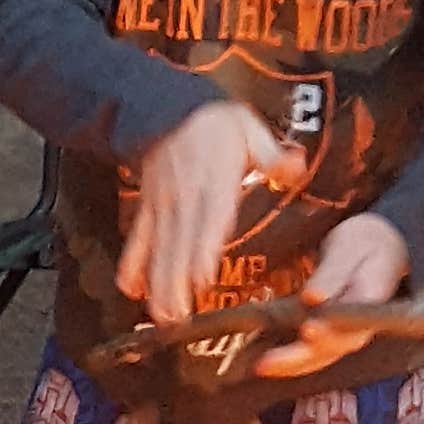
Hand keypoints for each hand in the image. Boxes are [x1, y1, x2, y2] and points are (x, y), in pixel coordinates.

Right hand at [119, 100, 295, 325]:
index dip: (203, 249)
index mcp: (214, 180)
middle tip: (176, 317)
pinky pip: (139, 237)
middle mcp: (186, 196)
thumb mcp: (249, 128)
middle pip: (180, 244)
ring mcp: (164, 203)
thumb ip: (271, 154)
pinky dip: (132, 262)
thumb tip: (295, 167)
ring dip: (157, 283)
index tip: (201, 279)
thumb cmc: (216, 122)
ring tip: (159, 314)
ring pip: (159, 248)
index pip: (209, 219)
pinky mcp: (149, 205)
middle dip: (176, 283)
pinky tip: (129, 288)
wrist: (169, 105)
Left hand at [254, 216, 412, 376]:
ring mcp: (344, 333)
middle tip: (267, 362)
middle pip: (330, 349)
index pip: (350, 324)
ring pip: (318, 357)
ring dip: (289, 365)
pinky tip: (264, 362)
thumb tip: (312, 297)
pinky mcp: (329, 333)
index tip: (308, 329)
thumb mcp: (350, 248)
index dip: (328, 332)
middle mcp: (358, 326)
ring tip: (261, 367)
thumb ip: (333, 273)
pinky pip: (310, 352)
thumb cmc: (365, 243)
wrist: (380, 247)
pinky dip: (288, 360)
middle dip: (297, 357)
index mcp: (370, 304)